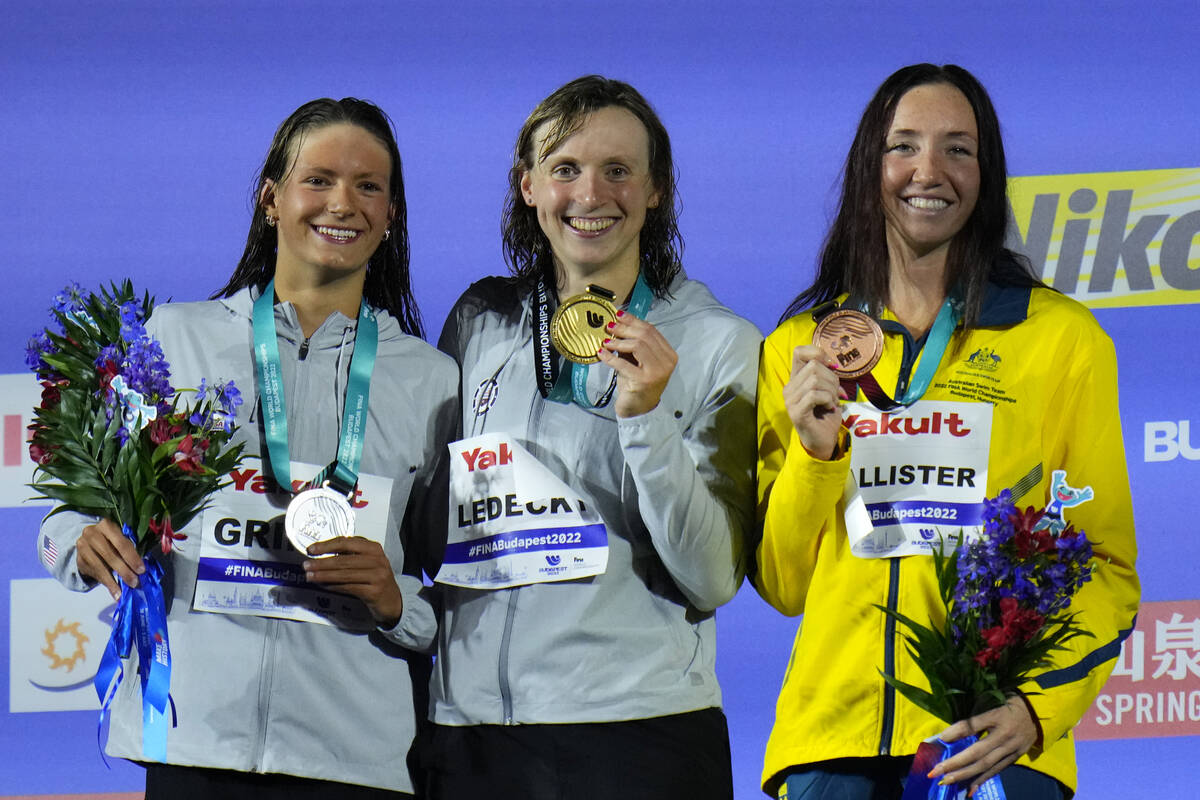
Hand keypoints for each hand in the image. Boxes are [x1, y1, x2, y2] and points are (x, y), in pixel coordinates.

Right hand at [77, 519, 144, 600]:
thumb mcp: (120, 539)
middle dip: (124, 570)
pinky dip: (106, 584)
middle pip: (109, 555)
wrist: (88, 542)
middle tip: (134, 582)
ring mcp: (82, 547)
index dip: (132, 558)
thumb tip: (140, 568)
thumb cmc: (111, 541)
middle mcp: (91, 534)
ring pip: (99, 566)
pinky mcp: (79, 559)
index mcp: (106, 526)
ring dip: (113, 581)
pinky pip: (94, 573)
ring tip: (123, 592)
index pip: (121, 543)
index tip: (141, 570)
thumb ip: (129, 549)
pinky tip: (115, 592)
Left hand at [303, 536, 403, 627]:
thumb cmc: (376, 579)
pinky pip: (348, 587)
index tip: (311, 550)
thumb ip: (350, 556)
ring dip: (324, 576)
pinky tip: (323, 586)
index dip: (327, 545)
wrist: (393, 601)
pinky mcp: (374, 591)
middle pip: (344, 559)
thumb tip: (322, 555)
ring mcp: (377, 575)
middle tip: (306, 565)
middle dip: (322, 563)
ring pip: (344, 574)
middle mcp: (377, 559)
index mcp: (373, 548)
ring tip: (310, 576)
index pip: (346, 542)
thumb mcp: (367, 562)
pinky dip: (333, 587)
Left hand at [597, 312, 677, 418]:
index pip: (651, 330)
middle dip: (624, 329)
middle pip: (645, 335)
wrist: (638, 409)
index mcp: (668, 354)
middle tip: (609, 327)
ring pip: (638, 345)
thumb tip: (617, 324)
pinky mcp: (643, 381)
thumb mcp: (637, 360)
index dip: (633, 321)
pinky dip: (610, 357)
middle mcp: (666, 362)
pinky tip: (601, 353)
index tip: (618, 315)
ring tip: (605, 341)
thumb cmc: (636, 383)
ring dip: (618, 341)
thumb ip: (633, 344)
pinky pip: (624, 364)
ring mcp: (657, 372)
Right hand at [782, 344, 847, 459]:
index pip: (799, 352)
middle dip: (832, 378)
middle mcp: (789, 388)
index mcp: (796, 379)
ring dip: (831, 391)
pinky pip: (815, 395)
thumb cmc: (825, 415)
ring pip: (815, 380)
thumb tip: (834, 363)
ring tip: (833, 402)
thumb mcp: (828, 390)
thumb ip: (827, 375)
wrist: (823, 441)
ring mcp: (790, 400)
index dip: (817, 352)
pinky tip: (830, 408)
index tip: (831, 365)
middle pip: (813, 366)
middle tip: (836, 394)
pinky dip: (828, 400)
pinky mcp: (796, 412)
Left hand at [929, 695, 1039, 794]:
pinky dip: (982, 779)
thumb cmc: (1009, 703)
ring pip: (986, 765)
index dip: (956, 732)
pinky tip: (969, 788)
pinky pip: (997, 770)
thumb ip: (975, 715)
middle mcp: (1005, 734)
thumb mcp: (992, 700)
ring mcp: (1011, 748)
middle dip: (955, 763)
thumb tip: (952, 731)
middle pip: (978, 752)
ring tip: (947, 781)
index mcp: (997, 715)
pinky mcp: (1016, 757)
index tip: (939, 739)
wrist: (1039, 713)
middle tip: (936, 771)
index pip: (973, 724)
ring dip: (965, 775)